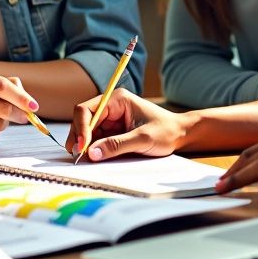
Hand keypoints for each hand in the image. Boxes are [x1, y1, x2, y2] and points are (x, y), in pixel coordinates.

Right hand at [67, 88, 187, 160]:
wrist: (181, 135)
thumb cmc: (166, 132)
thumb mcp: (143, 139)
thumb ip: (117, 145)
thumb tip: (92, 153)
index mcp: (117, 100)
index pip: (87, 110)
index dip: (81, 128)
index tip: (82, 148)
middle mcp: (110, 106)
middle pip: (83, 119)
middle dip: (78, 136)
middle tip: (76, 156)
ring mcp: (110, 118)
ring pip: (87, 130)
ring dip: (83, 143)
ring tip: (82, 159)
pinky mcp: (112, 130)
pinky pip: (95, 138)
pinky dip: (91, 148)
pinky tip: (90, 157)